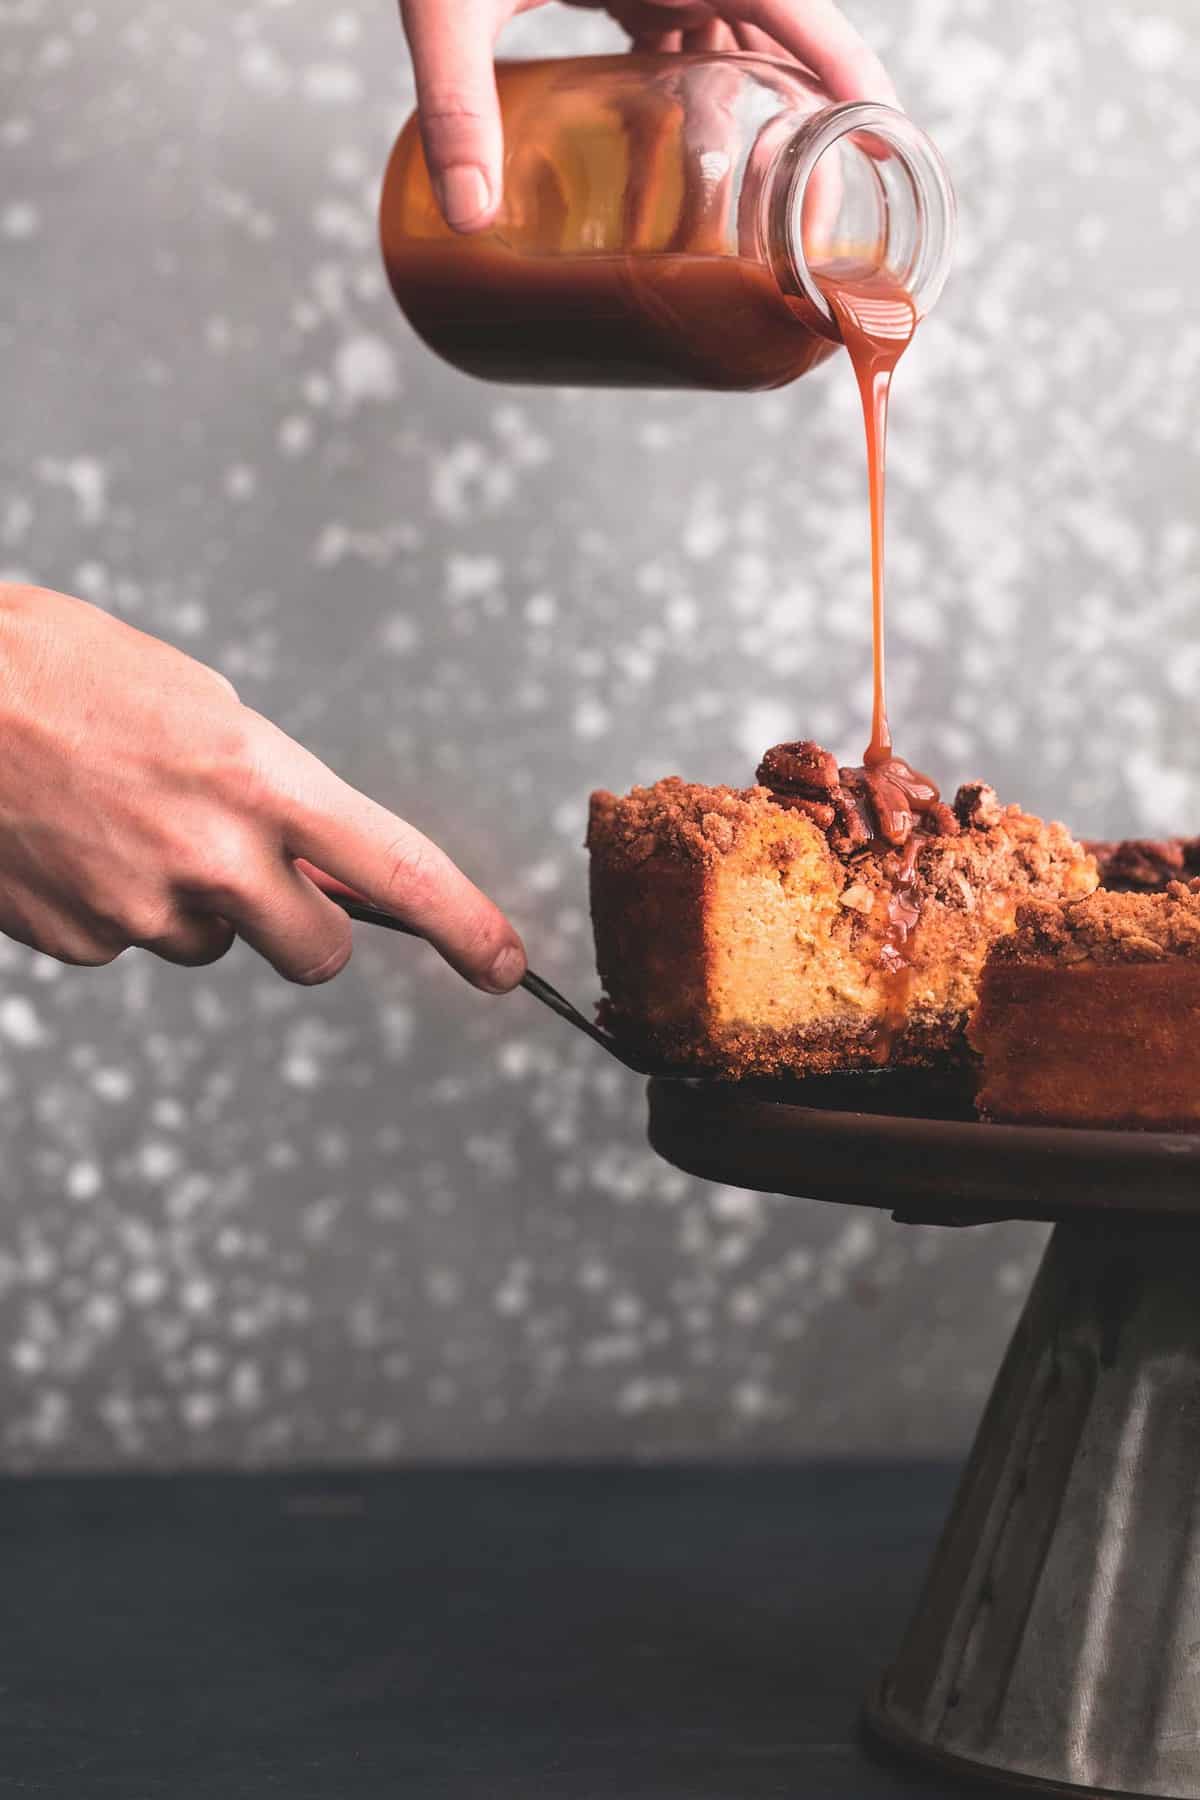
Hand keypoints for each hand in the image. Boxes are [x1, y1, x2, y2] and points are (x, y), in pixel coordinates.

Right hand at [0, 585, 525, 989]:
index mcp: (257, 776)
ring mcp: (142, 910)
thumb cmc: (63, 673)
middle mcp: (212, 856)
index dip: (466, 925)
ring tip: (121, 820)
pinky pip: (132, 943)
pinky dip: (116, 904)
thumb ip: (273, 791)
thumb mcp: (197, 706)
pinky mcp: (81, 943)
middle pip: (317, 952)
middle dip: (306, 928)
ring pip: (212, 943)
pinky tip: (73, 843)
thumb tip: (323, 867)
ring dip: (192, 903)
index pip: (396, 870)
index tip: (507, 968)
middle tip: (261, 877)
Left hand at [399, 0, 896, 230]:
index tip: (887, 144)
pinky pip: (684, 46)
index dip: (850, 78)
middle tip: (808, 235)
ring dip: (746, 135)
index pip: (797, 11)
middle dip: (802, 139)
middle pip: (778, 48)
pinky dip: (690, 112)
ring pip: (734, 54)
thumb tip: (468, 218)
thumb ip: (456, 99)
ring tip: (751, 231)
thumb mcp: (447, 0)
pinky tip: (677, 181)